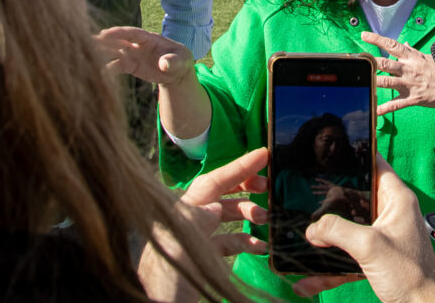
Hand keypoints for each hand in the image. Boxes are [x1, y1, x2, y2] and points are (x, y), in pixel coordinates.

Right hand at [96, 26, 193, 85]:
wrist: (177, 71)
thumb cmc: (180, 60)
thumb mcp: (181, 60)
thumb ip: (173, 61)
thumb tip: (165, 64)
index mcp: (150, 39)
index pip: (132, 33)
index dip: (119, 32)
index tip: (105, 33)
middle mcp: (138, 45)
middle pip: (119, 40)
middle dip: (105, 40)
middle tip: (89, 40)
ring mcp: (133, 54)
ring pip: (115, 51)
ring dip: (102, 51)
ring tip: (86, 52)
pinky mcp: (130, 65)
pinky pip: (116, 66)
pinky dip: (107, 68)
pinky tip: (97, 72)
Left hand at [137, 148, 269, 302]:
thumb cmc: (166, 280)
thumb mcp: (181, 245)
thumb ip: (198, 220)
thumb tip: (215, 207)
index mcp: (183, 213)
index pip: (214, 181)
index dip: (239, 167)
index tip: (263, 155)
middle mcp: (190, 221)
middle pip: (221, 193)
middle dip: (246, 186)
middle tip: (268, 185)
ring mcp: (198, 238)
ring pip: (227, 216)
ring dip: (250, 213)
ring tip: (266, 218)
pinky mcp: (204, 256)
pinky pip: (229, 241)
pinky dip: (247, 241)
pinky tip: (261, 246)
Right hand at [293, 155, 434, 302]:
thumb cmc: (412, 276)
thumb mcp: (370, 247)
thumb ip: (339, 231)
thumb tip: (313, 228)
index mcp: (398, 200)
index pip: (376, 166)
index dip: (357, 156)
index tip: (335, 151)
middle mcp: (391, 214)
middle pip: (356, 199)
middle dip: (330, 203)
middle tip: (307, 198)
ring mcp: (382, 237)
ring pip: (348, 230)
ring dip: (326, 240)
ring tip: (303, 242)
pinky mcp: (376, 258)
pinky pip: (347, 257)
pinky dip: (330, 268)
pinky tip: (309, 280)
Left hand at [362, 31, 434, 113]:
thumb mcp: (427, 58)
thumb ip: (412, 51)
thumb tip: (402, 43)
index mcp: (412, 57)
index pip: (392, 45)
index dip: (377, 39)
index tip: (364, 35)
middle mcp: (409, 69)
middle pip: (385, 63)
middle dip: (370, 62)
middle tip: (359, 60)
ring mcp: (410, 84)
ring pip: (387, 82)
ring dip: (373, 82)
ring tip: (361, 82)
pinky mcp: (413, 99)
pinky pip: (396, 104)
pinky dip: (384, 108)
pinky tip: (374, 110)